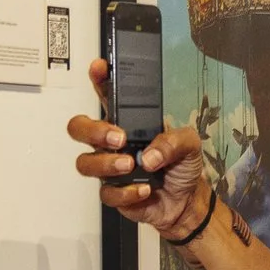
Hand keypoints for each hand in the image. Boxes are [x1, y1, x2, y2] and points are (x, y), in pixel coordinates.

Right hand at [69, 63, 211, 238]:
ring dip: (106, 163)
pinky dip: (125, 192)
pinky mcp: (114, 192)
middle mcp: (113, 143)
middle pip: (80, 128)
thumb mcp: (189, 143)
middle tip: (118, 138)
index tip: (100, 69)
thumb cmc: (181, 167)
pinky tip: (143, 189)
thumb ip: (174, 141)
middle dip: (92, 130)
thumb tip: (150, 154)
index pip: (106, 95)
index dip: (99, 79)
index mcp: (128, 122)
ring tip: (129, 165)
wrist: (187, 201)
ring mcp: (110, 168)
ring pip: (85, 162)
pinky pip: (106, 192)